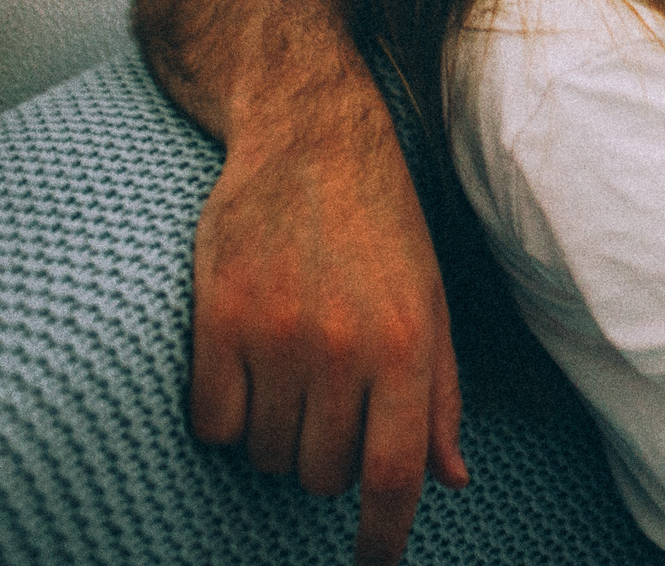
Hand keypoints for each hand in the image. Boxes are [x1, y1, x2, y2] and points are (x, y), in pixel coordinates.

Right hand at [189, 79, 466, 565]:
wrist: (310, 138)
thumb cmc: (381, 225)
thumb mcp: (432, 302)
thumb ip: (440, 395)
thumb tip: (451, 480)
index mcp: (407, 346)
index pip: (396, 472)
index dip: (384, 535)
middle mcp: (344, 348)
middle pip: (321, 475)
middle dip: (324, 460)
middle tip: (327, 402)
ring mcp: (276, 336)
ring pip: (265, 455)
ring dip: (275, 437)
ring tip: (289, 369)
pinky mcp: (217, 321)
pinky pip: (212, 425)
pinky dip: (225, 417)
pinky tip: (243, 367)